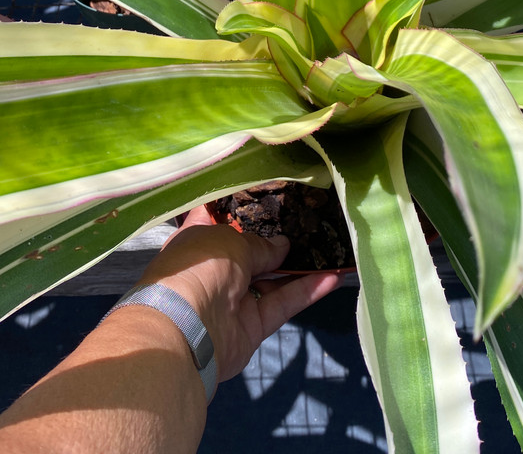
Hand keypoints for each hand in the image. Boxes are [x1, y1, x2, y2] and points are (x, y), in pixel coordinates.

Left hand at [136, 207, 341, 384]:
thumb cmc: (201, 266)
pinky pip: (283, 304)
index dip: (241, 207)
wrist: (188, 329)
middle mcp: (215, 268)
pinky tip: (334, 277)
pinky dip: (307, 291)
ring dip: (301, 266)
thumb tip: (283, 246)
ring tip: (331, 247)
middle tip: (310, 222)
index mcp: (198, 240)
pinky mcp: (253, 326)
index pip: (217, 217)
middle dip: (278, 239)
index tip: (267, 193)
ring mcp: (234, 299)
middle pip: (250, 251)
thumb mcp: (232, 241)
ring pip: (272, 279)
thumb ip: (261, 244)